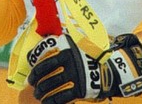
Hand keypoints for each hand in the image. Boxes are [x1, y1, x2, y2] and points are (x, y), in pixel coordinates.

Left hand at [27, 33, 141, 102]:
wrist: (110, 68)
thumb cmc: (88, 56)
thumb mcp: (76, 44)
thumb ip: (59, 45)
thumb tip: (37, 52)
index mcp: (67, 49)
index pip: (44, 58)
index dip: (35, 68)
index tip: (31, 73)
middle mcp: (70, 61)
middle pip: (46, 74)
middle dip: (36, 81)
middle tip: (33, 85)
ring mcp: (75, 75)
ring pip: (51, 86)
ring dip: (42, 92)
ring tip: (38, 95)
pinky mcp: (80, 89)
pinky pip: (61, 97)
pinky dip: (51, 101)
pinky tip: (46, 103)